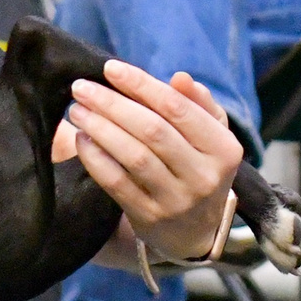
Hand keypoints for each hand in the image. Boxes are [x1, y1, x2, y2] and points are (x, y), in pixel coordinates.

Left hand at [50, 61, 243, 259]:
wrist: (195, 231)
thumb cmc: (199, 167)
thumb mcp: (211, 136)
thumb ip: (197, 104)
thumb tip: (179, 78)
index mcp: (224, 149)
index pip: (178, 108)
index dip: (142, 85)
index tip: (110, 69)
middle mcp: (204, 176)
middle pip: (152, 131)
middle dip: (113, 104)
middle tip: (82, 87)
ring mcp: (177, 201)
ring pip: (133, 156)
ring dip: (100, 128)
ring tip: (77, 110)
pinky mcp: (150, 218)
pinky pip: (117, 183)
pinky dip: (96, 159)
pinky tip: (82, 140)